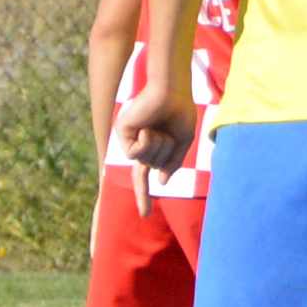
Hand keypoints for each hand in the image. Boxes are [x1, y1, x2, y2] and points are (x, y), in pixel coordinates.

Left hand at [112, 77, 192, 200]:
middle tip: (168, 133)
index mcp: (151, 148)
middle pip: (152, 167)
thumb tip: (160, 181)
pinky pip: (135, 152)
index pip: (144, 178)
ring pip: (144, 161)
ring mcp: (129, 139)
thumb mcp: (183, 141)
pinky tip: (148, 127)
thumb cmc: (180, 111)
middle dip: (165, 154)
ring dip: (158, 146)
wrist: (172, 91)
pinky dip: (146, 141)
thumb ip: (173, 162)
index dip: (143, 196)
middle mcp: (137, 146)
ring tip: (158, 127)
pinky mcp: (123, 132)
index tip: (145, 215)